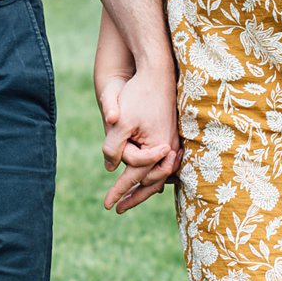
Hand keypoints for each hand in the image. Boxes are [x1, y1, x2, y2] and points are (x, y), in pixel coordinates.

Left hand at [99, 61, 180, 213]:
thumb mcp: (120, 123)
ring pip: (159, 173)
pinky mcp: (172, 135)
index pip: (135, 177)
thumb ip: (114, 147)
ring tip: (131, 197)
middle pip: (151, 181)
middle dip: (134, 196)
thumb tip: (109, 168)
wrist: (158, 72)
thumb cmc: (138, 95)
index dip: (119, 192)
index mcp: (158, 148)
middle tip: (118, 209)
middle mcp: (170, 148)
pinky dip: (153, 173)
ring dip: (145, 187)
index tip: (107, 205)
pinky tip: (146, 176)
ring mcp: (174, 142)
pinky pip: (163, 163)